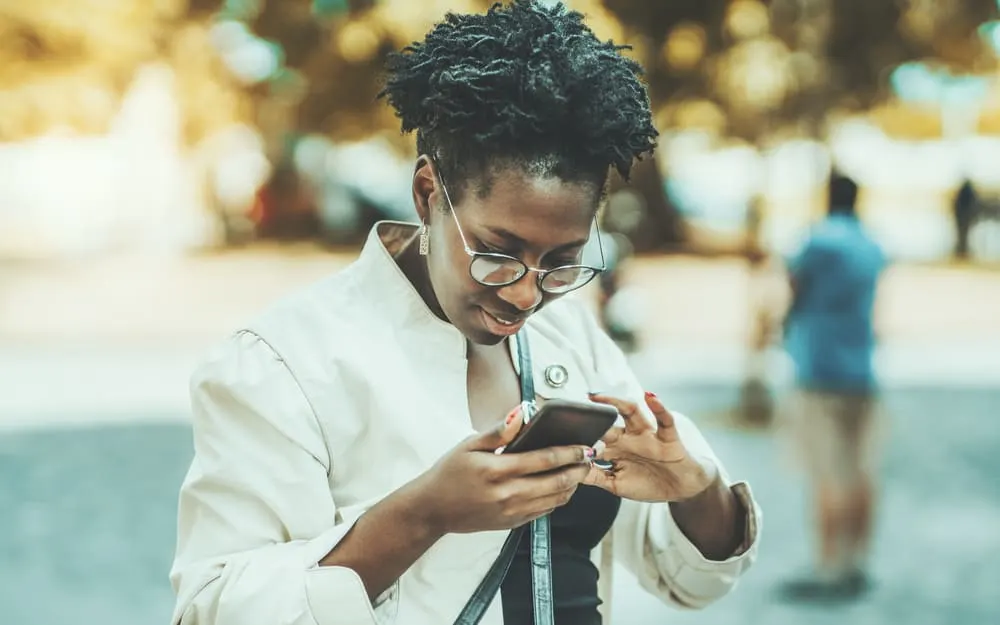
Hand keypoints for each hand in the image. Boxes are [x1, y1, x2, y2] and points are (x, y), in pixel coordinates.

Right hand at [413, 405, 594, 534]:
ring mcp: (511, 512)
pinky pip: (544, 511)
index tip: (585, 445)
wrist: (433, 510)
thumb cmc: (449, 473)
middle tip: (593, 456)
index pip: (544, 459)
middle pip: (556, 481)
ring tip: (583, 470)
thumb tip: (521, 413)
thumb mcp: (468, 445)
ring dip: (573, 484)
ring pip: (555, 499)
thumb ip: (497, 431)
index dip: (570, 452)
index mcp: (497, 470)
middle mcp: (508, 494)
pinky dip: (559, 498)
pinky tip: (563, 486)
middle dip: (579, 468)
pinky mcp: (512, 523)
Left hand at [584, 392, 716, 502]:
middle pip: (608, 421)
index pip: (594, 437)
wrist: (681, 489)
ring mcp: (647, 435)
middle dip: (592, 415)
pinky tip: (651, 397)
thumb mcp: (618, 485)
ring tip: (600, 397)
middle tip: (574, 408)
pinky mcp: (667, 438)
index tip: (560, 432)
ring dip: (616, 402)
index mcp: (615, 449)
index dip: (579, 435)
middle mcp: (628, 438)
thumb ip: (597, 478)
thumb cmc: (650, 483)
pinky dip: (659, 407)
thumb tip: (572, 472)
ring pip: (631, 412)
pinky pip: (664, 420)